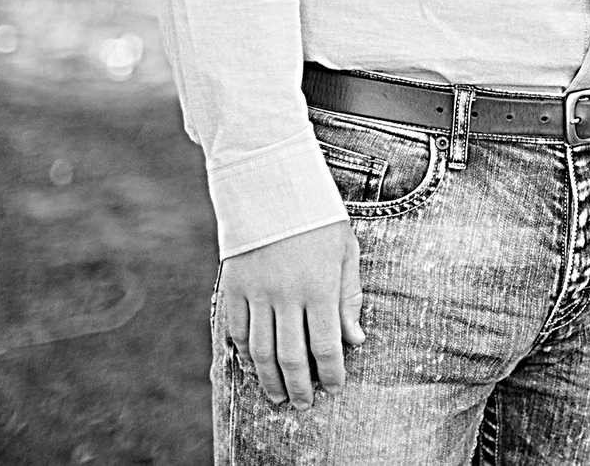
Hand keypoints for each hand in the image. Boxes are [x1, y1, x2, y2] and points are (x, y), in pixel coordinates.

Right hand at [217, 222, 364, 408]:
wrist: (271, 185)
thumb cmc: (317, 218)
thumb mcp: (345, 252)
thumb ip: (349, 298)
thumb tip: (355, 340)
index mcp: (320, 286)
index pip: (327, 345)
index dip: (331, 373)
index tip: (334, 387)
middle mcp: (287, 294)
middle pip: (291, 356)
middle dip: (300, 386)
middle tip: (304, 404)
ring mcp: (257, 292)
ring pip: (262, 350)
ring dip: (270, 379)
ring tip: (279, 396)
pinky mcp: (234, 287)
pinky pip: (237, 330)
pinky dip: (245, 355)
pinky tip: (253, 368)